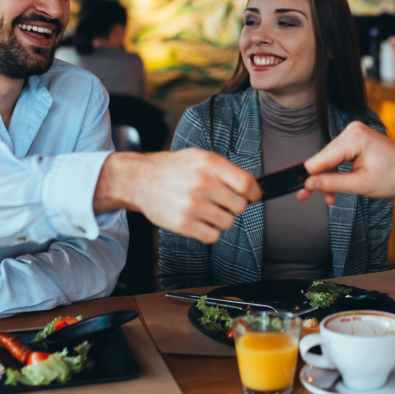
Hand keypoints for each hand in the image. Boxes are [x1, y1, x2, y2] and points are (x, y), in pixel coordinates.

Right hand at [95, 149, 260, 243]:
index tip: (252, 197)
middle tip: (221, 202)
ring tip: (206, 209)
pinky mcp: (183, 223)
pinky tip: (199, 220)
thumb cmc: (173, 169)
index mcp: (209, 163)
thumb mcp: (200, 157)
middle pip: (240, 206)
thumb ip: (225, 170)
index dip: (254, 193)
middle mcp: (202, 182)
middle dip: (234, 206)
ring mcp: (192, 204)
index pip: (246, 183)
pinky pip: (212, 236)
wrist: (140, 179)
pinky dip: (209, 232)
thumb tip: (253, 187)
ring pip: (227, 222)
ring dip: (221, 219)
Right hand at [299, 121, 394, 205]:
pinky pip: (338, 156)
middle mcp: (351, 131)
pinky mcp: (355, 139)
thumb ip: (333, 184)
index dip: (308, 175)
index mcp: (354, 138)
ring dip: (328, 179)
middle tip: (306, 198)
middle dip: (319, 181)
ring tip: (330, 198)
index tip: (298, 190)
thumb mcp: (362, 185)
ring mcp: (353, 133)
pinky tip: (336, 187)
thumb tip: (309, 184)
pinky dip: (336, 172)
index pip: (321, 158)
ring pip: (329, 159)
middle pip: (324, 158)